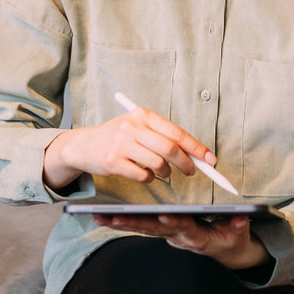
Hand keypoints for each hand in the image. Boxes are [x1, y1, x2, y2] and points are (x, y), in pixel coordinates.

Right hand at [43, 106, 214, 189]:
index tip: (210, 160)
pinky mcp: (112, 161)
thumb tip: (196, 154)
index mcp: (142, 115)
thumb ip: (163, 137)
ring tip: (163, 172)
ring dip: (166, 172)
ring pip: (158, 163)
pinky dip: (149, 178)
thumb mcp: (138, 128)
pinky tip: (145, 175)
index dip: (196, 147)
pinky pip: (142, 175)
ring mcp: (121, 143)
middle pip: (170, 148)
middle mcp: (132, 126)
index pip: (176, 132)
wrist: (83, 145)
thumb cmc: (118, 137)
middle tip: (192, 172)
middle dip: (186, 163)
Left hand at [95, 211, 269, 270]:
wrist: (226, 252)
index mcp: (197, 237)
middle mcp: (178, 238)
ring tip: (99, 216)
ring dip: (121, 223)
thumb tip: (240, 219)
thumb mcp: (239, 235)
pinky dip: (123, 221)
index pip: (185, 229)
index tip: (165, 216)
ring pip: (142, 228)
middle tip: (114, 218)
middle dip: (134, 224)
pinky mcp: (163, 231)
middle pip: (154, 230)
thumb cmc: (231, 240)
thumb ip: (238, 227)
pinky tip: (104, 217)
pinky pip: (141, 226)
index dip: (175, 223)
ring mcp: (169, 235)